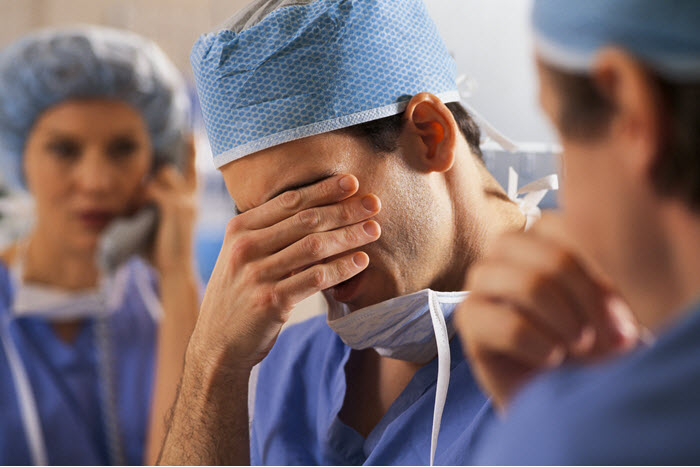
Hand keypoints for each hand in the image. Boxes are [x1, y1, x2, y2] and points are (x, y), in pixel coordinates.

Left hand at [144, 138, 197, 276]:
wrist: (174, 270)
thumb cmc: (162, 251)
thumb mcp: (157, 223)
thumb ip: (151, 205)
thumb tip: (134, 192)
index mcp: (190, 201)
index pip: (192, 170)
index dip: (190, 150)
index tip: (188, 133)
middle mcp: (191, 197)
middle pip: (170, 168)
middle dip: (155, 170)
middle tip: (142, 183)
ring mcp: (185, 201)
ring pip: (161, 174)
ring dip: (145, 185)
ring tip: (137, 204)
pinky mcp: (174, 207)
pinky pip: (152, 189)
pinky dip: (141, 197)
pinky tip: (137, 210)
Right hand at [188, 174, 381, 373]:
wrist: (217, 343)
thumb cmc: (239, 295)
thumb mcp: (242, 256)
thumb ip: (269, 233)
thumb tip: (316, 208)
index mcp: (240, 229)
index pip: (289, 201)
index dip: (323, 189)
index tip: (352, 182)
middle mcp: (246, 248)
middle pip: (306, 220)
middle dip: (344, 209)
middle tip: (373, 203)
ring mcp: (257, 275)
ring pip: (314, 246)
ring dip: (349, 236)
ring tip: (373, 230)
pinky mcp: (271, 301)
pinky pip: (316, 278)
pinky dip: (342, 268)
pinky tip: (361, 261)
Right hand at [455, 214, 638, 411]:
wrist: (558, 392)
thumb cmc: (588, 345)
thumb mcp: (610, 313)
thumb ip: (610, 291)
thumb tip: (611, 299)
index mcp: (540, 238)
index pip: (569, 233)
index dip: (601, 281)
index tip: (621, 323)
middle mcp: (505, 254)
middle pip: (549, 255)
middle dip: (586, 298)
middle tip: (610, 337)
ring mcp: (482, 284)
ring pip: (526, 285)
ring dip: (563, 320)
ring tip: (579, 345)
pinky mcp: (469, 321)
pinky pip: (508, 325)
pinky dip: (540, 344)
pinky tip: (551, 359)